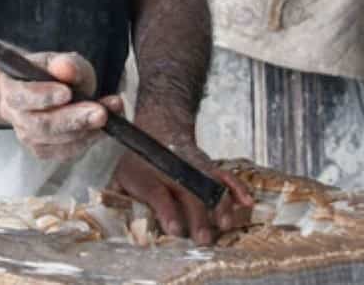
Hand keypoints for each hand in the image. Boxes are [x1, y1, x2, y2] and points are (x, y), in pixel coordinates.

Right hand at [0, 51, 123, 160]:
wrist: (49, 89)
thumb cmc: (54, 72)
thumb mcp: (62, 60)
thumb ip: (66, 64)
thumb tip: (66, 67)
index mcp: (11, 85)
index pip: (21, 95)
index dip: (43, 96)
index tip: (67, 92)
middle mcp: (13, 114)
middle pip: (39, 124)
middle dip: (73, 119)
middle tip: (101, 112)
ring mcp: (26, 135)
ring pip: (54, 141)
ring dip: (86, 130)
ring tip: (111, 114)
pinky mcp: (42, 150)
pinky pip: (64, 152)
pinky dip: (85, 140)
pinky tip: (101, 128)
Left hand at [111, 139, 252, 244]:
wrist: (158, 126)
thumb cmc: (137, 159)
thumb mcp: (123, 175)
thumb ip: (123, 194)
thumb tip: (117, 214)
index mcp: (147, 175)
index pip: (157, 194)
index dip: (166, 211)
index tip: (174, 229)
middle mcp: (173, 171)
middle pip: (188, 194)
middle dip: (196, 217)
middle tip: (203, 238)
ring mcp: (192, 167)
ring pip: (208, 184)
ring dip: (218, 205)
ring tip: (224, 223)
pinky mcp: (207, 166)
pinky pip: (224, 175)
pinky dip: (235, 187)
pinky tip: (245, 201)